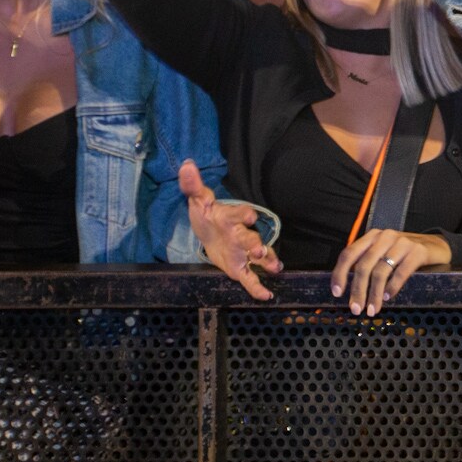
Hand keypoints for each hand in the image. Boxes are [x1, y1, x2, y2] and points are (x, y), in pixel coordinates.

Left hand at [180, 161, 280, 301]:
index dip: (244, 214)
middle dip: (256, 244)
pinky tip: (266, 296)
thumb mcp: (198, 200)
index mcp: (230, 217)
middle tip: (261, 250)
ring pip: (257, 257)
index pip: (238, 213)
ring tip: (275, 268)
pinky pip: (251, 278)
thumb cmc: (207, 215)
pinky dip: (258, 287)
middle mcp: (241, 234)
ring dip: (267, 261)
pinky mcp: (240, 267)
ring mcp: (243, 252)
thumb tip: (186, 165)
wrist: (210, 233)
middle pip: (250, 238)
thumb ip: (193, 185)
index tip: (250, 216)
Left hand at [331, 228, 450, 315]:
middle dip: (358, 290)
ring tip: (372, 309)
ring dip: (374, 294)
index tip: (337, 293)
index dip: (340, 273)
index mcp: (373, 237)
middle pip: (364, 265)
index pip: (349, 254)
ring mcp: (403, 242)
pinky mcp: (418, 251)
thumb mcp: (384, 253)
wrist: (436, 246)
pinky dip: (393, 286)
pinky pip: (401, 271)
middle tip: (356, 309)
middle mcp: (385, 237)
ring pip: (381, 270)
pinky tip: (388, 297)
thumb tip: (348, 288)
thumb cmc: (405, 254)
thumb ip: (368, 263)